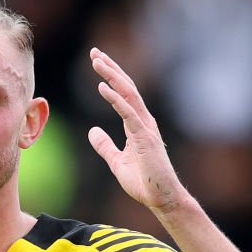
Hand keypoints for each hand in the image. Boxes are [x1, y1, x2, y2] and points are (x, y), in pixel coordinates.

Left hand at [87, 49, 187, 213]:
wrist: (160, 198)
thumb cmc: (143, 181)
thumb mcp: (116, 161)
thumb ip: (105, 146)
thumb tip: (91, 132)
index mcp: (137, 124)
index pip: (123, 94)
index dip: (110, 77)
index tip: (97, 62)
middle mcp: (143, 121)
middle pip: (126, 87)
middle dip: (110, 68)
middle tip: (94, 52)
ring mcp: (145, 127)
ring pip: (128, 95)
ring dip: (111, 77)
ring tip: (97, 62)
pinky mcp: (144, 138)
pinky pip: (128, 113)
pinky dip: (115, 99)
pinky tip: (103, 87)